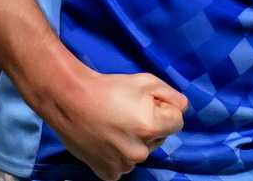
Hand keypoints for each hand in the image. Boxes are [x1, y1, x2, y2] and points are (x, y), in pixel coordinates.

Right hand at [39, 69, 186, 180]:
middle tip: (128, 113)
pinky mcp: (107, 172)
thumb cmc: (109, 88)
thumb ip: (172, 96)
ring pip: (141, 152)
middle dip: (150, 127)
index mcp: (152, 128)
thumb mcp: (147, 81)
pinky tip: (107, 140)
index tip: (146, 104)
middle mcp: (139, 152)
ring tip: (114, 126)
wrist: (70, 101)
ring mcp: (123, 165)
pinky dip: (118, 156)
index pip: (177, 122)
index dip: (164, 109)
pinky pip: (123, 165)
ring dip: (134, 142)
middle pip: (159, 139)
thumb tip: (182, 108)